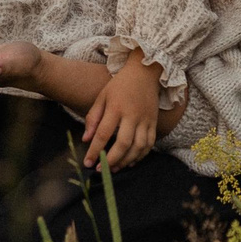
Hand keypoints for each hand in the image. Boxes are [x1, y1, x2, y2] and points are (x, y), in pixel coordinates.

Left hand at [81, 58, 161, 172]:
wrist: (145, 72)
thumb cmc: (120, 85)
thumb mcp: (102, 97)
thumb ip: (93, 118)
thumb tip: (86, 139)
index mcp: (116, 107)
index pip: (103, 134)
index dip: (95, 150)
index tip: (88, 162)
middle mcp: (132, 115)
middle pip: (123, 143)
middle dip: (111, 160)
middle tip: (101, 170)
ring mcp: (145, 119)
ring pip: (138, 147)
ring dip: (126, 161)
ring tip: (115, 168)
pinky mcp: (154, 122)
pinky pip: (150, 144)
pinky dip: (141, 155)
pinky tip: (131, 161)